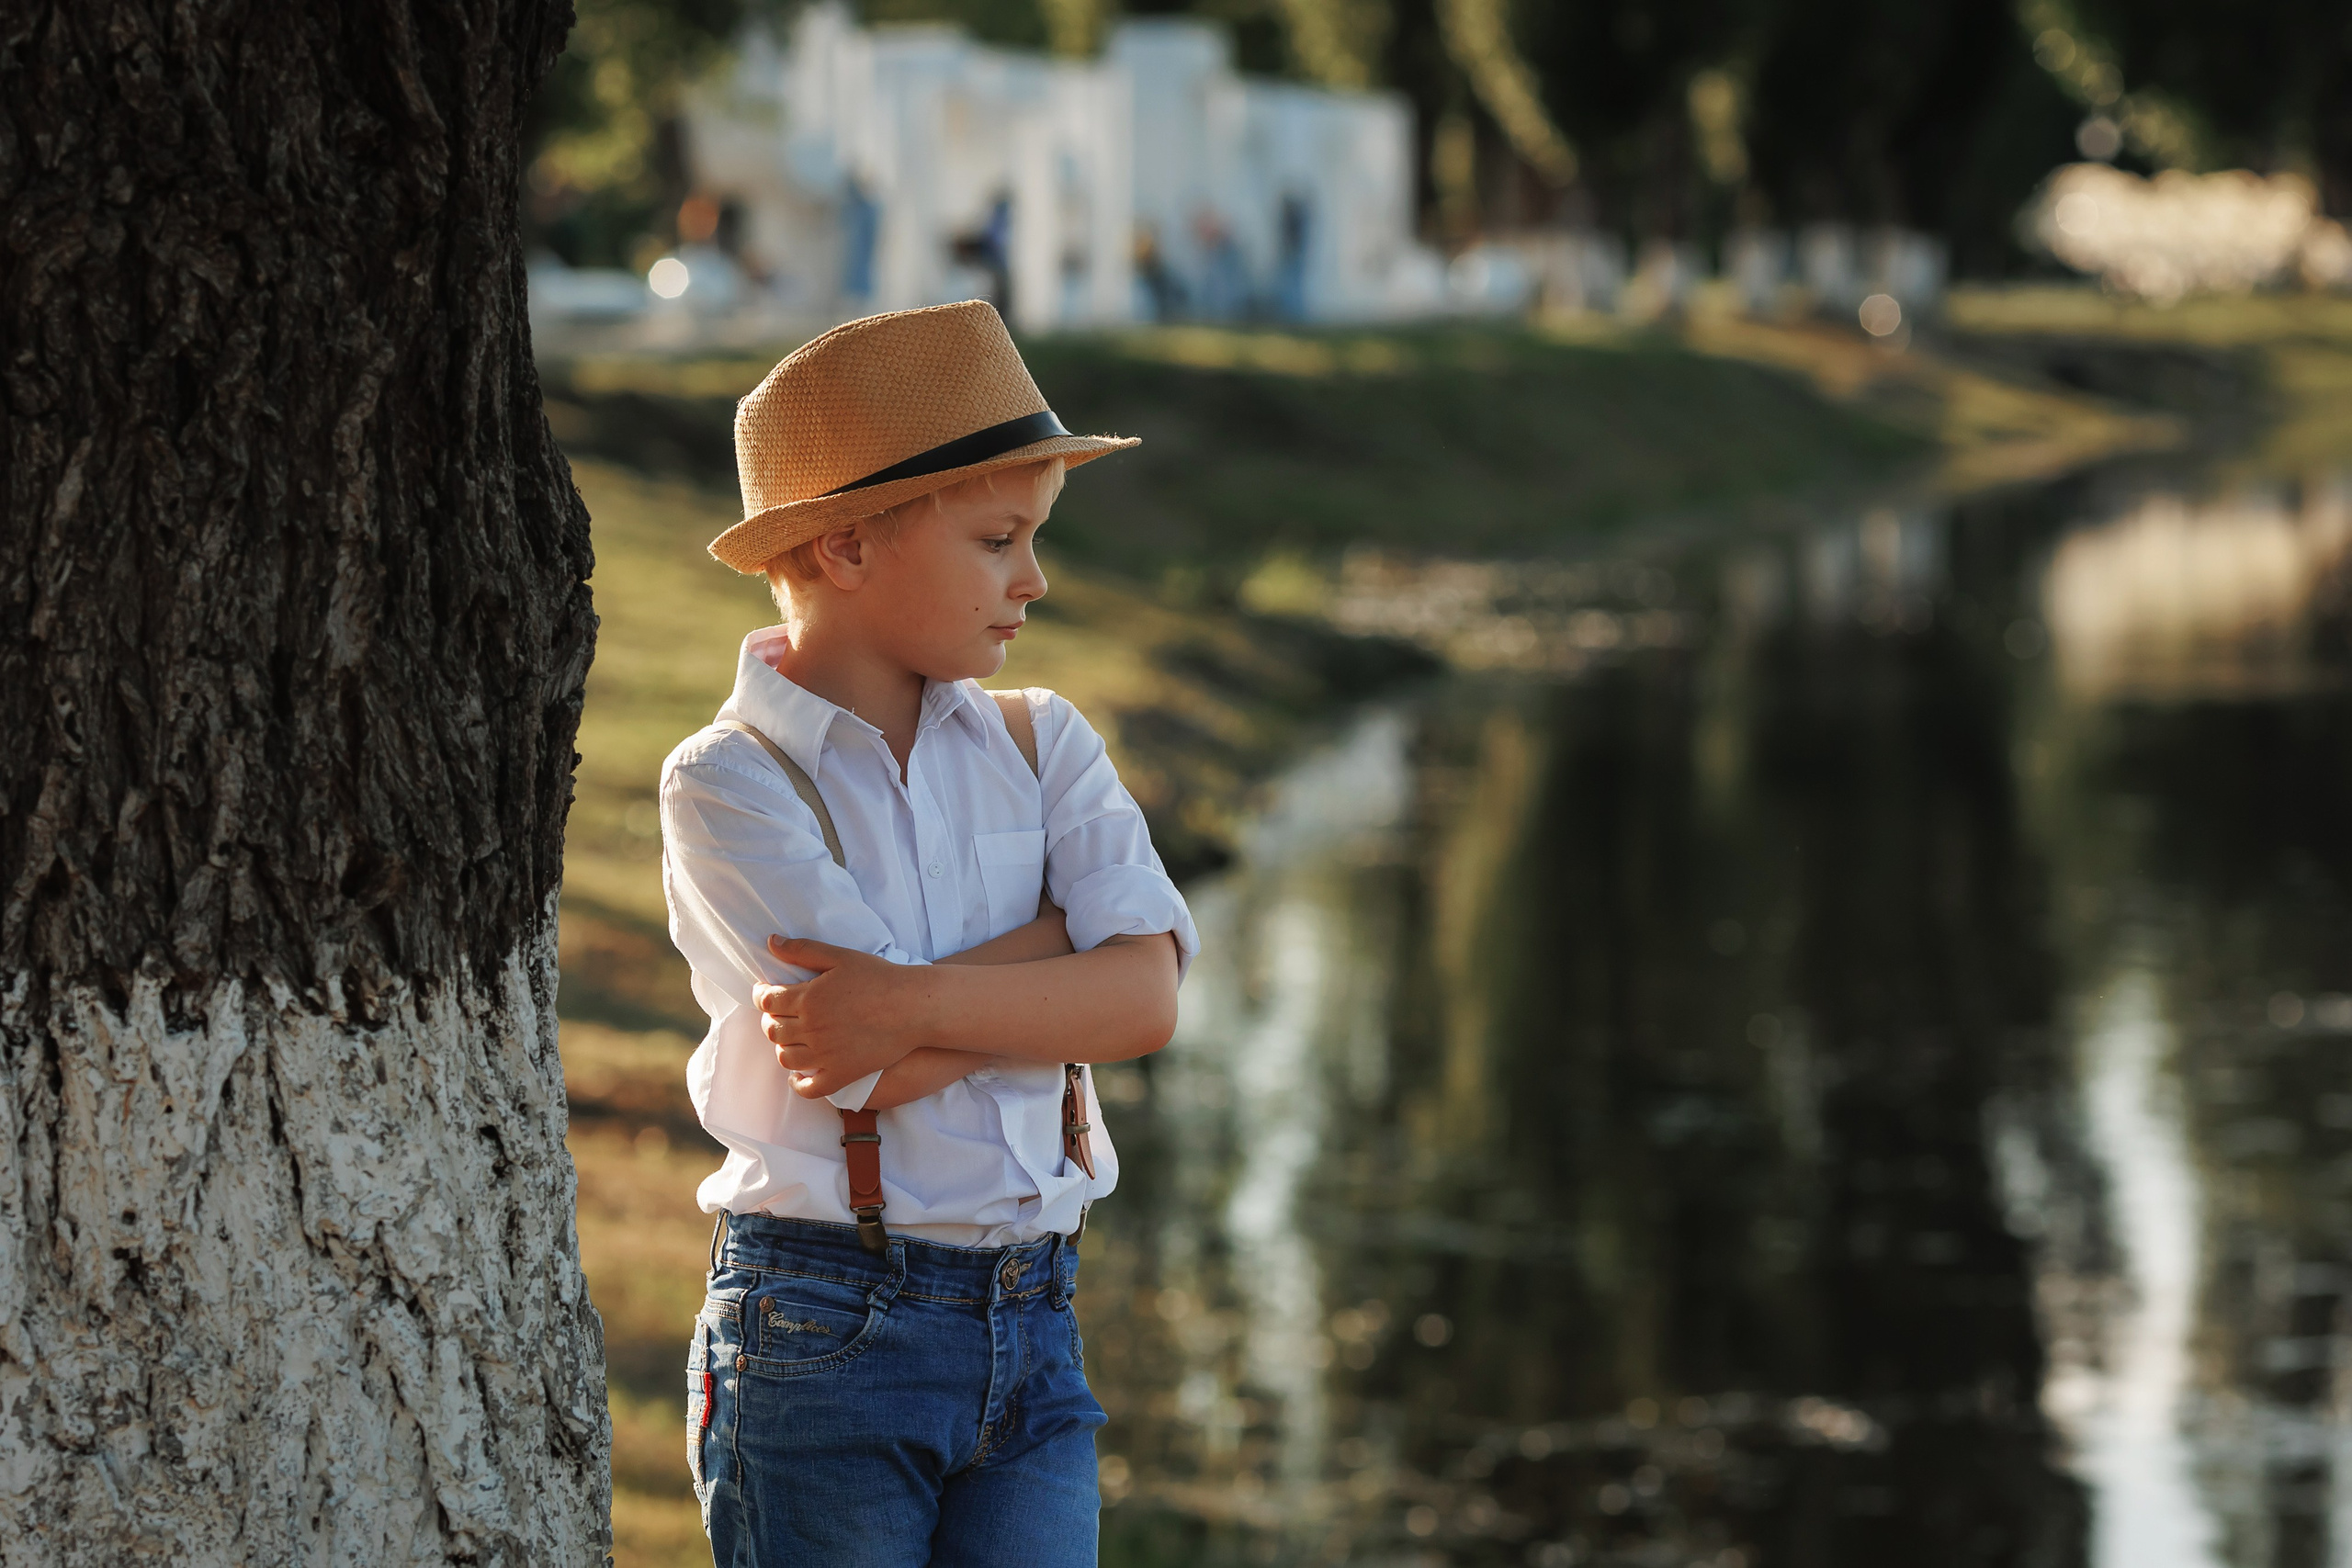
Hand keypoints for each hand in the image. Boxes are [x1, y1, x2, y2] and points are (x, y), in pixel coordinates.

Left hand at [753, 936, 940, 1097]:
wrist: (914, 1007)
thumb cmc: (880, 978)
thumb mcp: (840, 956)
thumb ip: (803, 950)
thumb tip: (771, 942)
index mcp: (808, 999)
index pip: (767, 1002)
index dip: (762, 996)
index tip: (767, 993)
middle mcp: (811, 1029)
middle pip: (772, 1030)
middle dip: (771, 1020)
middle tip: (781, 1014)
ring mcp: (826, 1055)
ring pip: (785, 1058)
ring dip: (783, 1047)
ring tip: (793, 1039)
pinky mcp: (842, 1074)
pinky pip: (810, 1088)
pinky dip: (799, 1084)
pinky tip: (800, 1075)